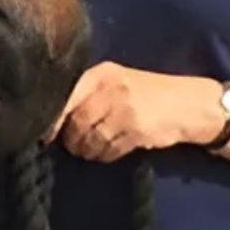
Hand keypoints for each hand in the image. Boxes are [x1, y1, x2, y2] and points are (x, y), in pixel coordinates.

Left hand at [46, 62, 221, 162]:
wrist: (186, 103)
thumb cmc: (143, 92)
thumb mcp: (114, 83)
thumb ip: (87, 94)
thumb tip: (53, 117)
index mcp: (101, 74)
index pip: (67, 94)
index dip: (52, 117)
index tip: (43, 133)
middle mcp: (111, 88)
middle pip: (77, 120)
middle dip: (70, 138)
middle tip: (71, 146)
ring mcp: (126, 109)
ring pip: (92, 137)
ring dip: (86, 150)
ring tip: (88, 151)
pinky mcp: (139, 130)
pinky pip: (110, 149)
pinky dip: (104, 156)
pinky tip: (106, 153)